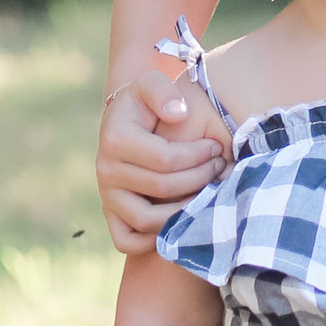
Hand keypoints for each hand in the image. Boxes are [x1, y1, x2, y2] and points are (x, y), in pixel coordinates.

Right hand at [96, 50, 228, 249]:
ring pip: (147, 220)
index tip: (216, 147)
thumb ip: (163, 92)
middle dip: (199, 178)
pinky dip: (153, 240)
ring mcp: (107, 196)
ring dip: (184, 211)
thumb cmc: (144, 102)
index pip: (166, 160)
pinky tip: (180, 220)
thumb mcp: (150, 84)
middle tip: (219, 167)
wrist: (122, 121)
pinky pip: (127, 241)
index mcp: (116, 140)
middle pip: (163, 188)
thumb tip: (178, 113)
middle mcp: (106, 171)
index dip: (198, 156)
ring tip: (207, 193)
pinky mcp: (110, 214)